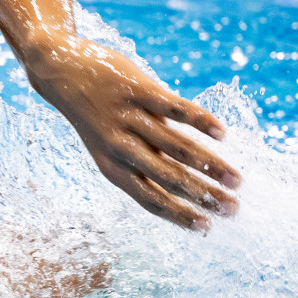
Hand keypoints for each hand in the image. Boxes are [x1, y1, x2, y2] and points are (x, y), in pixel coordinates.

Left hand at [22, 32, 239, 231]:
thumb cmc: (96, 115)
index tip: (208, 227)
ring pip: (177, 147)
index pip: (149, 199)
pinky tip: (223, 133)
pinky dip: (200, 121)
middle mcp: (119, 146)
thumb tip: (190, 183)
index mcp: (112, 167)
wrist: (59, 70)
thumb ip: (145, 162)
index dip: (179, 215)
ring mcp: (129, 117)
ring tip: (238, 180)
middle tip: (234, 209)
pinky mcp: (138, 90)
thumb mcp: (109, 146)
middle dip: (203, 196)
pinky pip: (175, 108)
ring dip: (211, 165)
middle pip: (168, 178)